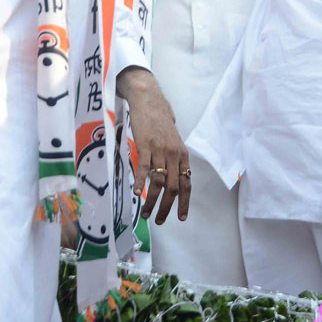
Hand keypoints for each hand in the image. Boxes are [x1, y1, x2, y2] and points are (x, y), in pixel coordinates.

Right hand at [116, 66, 189, 224]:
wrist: (149, 100)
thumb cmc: (160, 120)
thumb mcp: (172, 140)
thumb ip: (173, 157)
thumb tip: (172, 174)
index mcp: (182, 154)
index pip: (186, 183)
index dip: (184, 202)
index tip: (180, 218)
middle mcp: (174, 154)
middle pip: (174, 187)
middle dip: (167, 207)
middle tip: (160, 221)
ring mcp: (160, 150)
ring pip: (159, 182)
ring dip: (152, 201)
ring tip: (145, 213)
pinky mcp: (146, 145)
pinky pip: (144, 168)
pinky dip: (140, 182)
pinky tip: (135, 193)